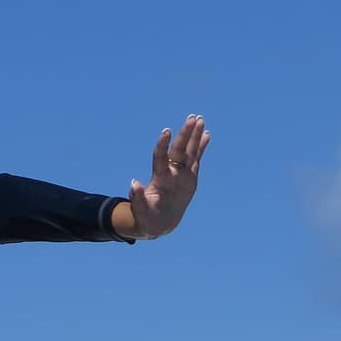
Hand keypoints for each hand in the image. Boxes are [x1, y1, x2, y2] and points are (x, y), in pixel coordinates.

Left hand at [124, 114, 209, 239]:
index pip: (161, 157)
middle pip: (178, 150)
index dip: (163, 145)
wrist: (159, 223)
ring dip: (194, 136)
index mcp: (159, 179)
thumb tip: (133, 183)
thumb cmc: (148, 218)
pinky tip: (207, 135)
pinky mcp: (190, 178)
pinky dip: (201, 148)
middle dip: (185, 134)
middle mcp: (170, 172)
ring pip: (188, 151)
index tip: (167, 131)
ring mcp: (180, 174)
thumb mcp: (141, 213)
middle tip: (192, 117)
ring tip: (200, 119)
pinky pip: (196, 160)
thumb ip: (138, 199)